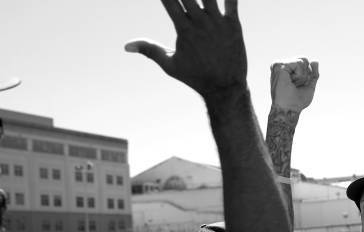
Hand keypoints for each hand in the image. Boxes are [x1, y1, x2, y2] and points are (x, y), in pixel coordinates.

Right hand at [125, 0, 246, 97]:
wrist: (224, 89)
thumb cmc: (196, 77)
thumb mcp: (170, 65)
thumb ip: (149, 50)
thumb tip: (126, 46)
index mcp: (184, 30)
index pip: (169, 0)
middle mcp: (200, 23)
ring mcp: (218, 23)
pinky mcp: (234, 25)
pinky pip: (232, 1)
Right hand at [270, 58, 318, 111]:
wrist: (289, 109)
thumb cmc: (297, 101)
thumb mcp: (309, 85)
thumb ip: (313, 73)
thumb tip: (315, 61)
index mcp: (287, 70)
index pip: (304, 63)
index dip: (307, 75)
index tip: (298, 87)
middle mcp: (282, 65)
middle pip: (304, 60)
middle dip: (306, 75)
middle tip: (296, 86)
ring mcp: (279, 65)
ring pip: (302, 61)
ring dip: (302, 77)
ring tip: (293, 85)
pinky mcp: (278, 66)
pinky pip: (298, 64)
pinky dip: (300, 75)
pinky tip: (291, 82)